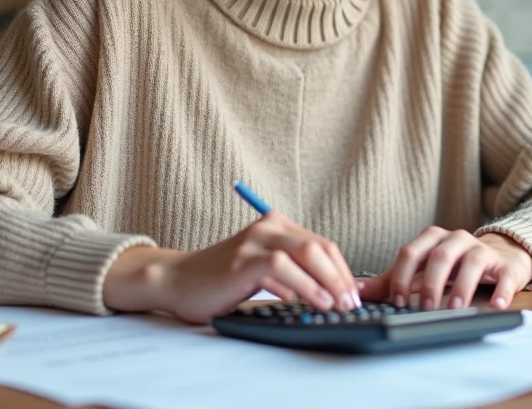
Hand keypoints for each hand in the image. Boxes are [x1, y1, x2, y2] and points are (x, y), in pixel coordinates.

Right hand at [102, 211, 359, 324]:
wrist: (178, 281)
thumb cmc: (221, 280)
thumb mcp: (263, 270)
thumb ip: (291, 273)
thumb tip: (330, 292)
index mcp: (277, 226)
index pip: (323, 245)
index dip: (343, 271)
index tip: (353, 295)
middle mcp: (269, 227)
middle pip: (320, 247)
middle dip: (341, 277)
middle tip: (351, 303)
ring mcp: (255, 241)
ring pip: (307, 253)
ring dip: (328, 282)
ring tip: (337, 305)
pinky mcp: (243, 260)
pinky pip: (282, 267)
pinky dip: (303, 285)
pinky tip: (311, 301)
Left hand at [356, 228, 531, 310]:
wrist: (498, 257)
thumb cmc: (451, 266)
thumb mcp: (420, 271)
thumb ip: (389, 280)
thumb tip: (355, 289)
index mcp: (431, 239)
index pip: (410, 253)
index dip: (401, 277)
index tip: (396, 302)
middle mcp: (456, 239)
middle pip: (439, 256)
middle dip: (430, 283)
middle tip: (424, 308)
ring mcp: (482, 250)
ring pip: (471, 261)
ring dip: (462, 286)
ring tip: (455, 308)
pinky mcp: (505, 266)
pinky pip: (505, 276)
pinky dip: (501, 291)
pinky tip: (497, 305)